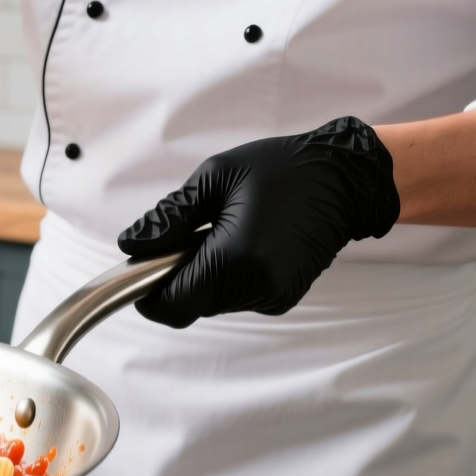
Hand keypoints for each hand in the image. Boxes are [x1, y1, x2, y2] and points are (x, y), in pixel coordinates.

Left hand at [117, 117, 400, 327]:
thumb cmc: (282, 170)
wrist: (344, 180)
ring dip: (201, 276)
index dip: (148, 292)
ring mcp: (273, 296)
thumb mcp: (215, 178)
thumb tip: (132, 245)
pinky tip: (242, 243)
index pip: (173, 305)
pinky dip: (225, 277)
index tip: (145, 265)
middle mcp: (257, 287)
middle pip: (190, 306)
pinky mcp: (282, 298)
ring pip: (211, 303)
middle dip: (176, 277)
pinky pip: (235, 297)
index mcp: (237, 258)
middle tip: (188, 235)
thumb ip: (169, 217)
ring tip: (221, 233)